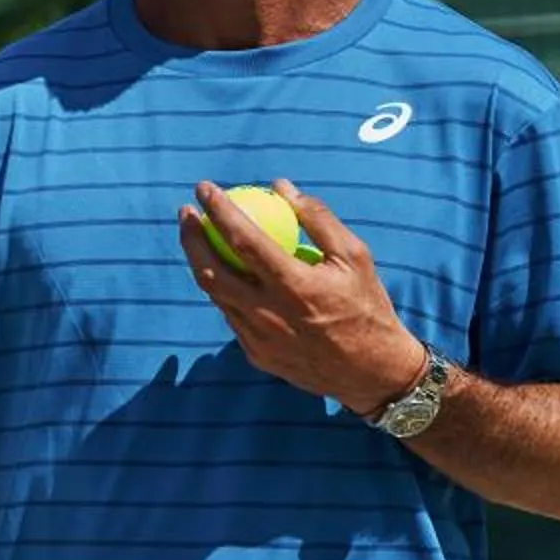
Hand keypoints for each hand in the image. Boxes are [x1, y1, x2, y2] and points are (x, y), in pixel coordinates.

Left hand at [180, 179, 428, 417]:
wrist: (372, 373)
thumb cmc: (367, 306)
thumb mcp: (354, 257)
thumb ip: (317, 218)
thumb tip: (281, 187)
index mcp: (295, 287)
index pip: (244, 240)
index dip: (219, 210)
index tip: (204, 188)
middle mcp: (269, 315)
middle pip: (210, 272)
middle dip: (190, 237)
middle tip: (186, 212)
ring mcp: (258, 339)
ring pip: (216, 295)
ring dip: (200, 262)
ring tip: (198, 236)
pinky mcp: (256, 355)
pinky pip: (232, 315)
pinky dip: (224, 289)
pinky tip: (225, 271)